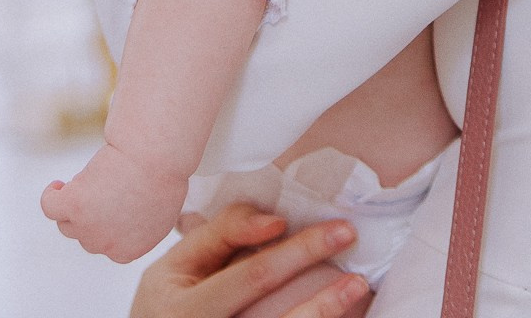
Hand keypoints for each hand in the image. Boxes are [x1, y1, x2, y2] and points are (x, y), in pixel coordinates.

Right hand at [43, 139, 191, 262]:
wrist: (156, 157)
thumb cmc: (166, 173)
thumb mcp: (162, 209)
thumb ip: (141, 223)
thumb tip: (128, 218)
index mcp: (131, 249)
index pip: (109, 246)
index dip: (108, 227)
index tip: (112, 207)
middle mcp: (107, 245)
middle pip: (87, 237)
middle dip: (93, 216)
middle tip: (103, 189)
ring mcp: (88, 227)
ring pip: (66, 224)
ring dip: (71, 208)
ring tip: (81, 184)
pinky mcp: (73, 205)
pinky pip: (50, 206)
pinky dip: (51, 195)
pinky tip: (60, 184)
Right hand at [129, 205, 368, 317]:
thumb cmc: (173, 296)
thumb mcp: (182, 260)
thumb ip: (224, 232)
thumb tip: (276, 223)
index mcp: (184, 310)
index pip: (252, 278)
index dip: (294, 253)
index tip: (331, 229)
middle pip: (278, 312)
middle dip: (320, 277)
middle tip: (350, 239)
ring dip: (327, 312)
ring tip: (357, 286)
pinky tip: (340, 311)